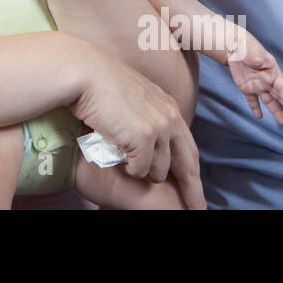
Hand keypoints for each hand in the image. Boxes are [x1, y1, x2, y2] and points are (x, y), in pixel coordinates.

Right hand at [71, 42, 205, 208]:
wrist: (85, 72)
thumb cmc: (100, 82)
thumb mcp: (134, 95)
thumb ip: (148, 113)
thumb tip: (149, 134)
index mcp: (169, 107)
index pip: (189, 148)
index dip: (193, 172)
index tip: (195, 190)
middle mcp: (169, 118)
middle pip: (187, 165)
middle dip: (192, 191)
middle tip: (197, 210)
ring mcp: (158, 128)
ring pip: (159, 170)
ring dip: (144, 172)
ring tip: (127, 161)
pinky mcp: (142, 138)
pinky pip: (140, 169)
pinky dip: (129, 169)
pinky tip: (117, 158)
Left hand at [226, 27, 282, 124]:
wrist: (234, 46)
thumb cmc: (247, 46)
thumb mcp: (252, 50)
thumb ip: (257, 56)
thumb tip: (259, 62)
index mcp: (272, 71)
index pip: (282, 87)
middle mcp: (267, 80)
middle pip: (280, 96)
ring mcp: (258, 85)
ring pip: (269, 101)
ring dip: (275, 111)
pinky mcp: (247, 88)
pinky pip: (252, 101)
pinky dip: (255, 108)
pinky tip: (259, 117)